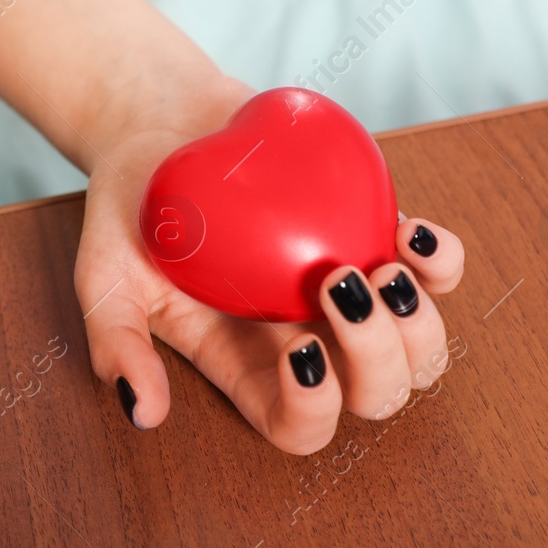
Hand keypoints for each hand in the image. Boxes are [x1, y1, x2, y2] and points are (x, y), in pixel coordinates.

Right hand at [75, 82, 466, 452]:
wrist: (162, 122)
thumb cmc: (134, 205)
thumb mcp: (103, 274)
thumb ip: (117, 342)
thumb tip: (144, 413)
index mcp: (246, 364)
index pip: (298, 425)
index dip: (315, 411)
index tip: (300, 349)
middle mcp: (303, 337)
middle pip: (375, 395)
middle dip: (380, 357)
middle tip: (339, 285)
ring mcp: (344, 291)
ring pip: (420, 349)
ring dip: (420, 323)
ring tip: (379, 265)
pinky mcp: (369, 233)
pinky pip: (437, 272)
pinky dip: (444, 262)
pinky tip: (412, 234)